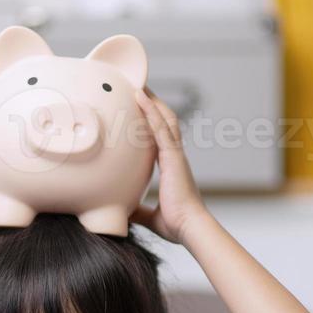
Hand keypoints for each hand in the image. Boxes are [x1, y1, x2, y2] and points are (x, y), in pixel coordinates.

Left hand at [131, 88, 210, 245]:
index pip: (160, 137)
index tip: (140, 110)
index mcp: (170, 166)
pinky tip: (139, 96)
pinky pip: (160, 128)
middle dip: (151, 104)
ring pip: (162, 118)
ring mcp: (174, 154)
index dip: (151, 122)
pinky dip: (149, 110)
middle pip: (163, 121)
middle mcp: (174, 156)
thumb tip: (123, 212)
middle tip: (137, 87)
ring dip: (150, 100)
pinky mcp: (173, 157)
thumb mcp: (149, 215)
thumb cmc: (177, 224)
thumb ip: (138, 210)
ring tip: (136, 83)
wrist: (190, 229)